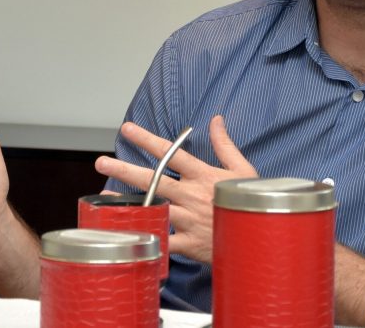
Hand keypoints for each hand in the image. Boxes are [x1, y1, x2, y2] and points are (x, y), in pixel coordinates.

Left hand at [93, 115, 256, 261]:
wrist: (263, 239)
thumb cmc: (252, 203)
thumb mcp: (243, 170)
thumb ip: (225, 144)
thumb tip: (215, 119)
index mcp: (203, 176)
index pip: (171, 153)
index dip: (147, 140)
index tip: (127, 130)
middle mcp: (192, 195)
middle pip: (153, 179)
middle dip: (125, 170)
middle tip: (101, 162)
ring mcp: (189, 220)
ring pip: (152, 207)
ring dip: (126, 202)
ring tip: (104, 196)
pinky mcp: (189, 244)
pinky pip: (163, 240)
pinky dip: (146, 236)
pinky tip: (125, 231)